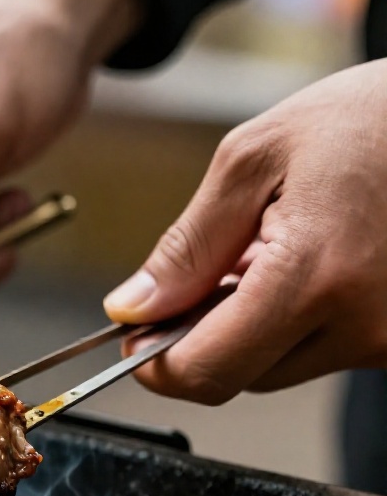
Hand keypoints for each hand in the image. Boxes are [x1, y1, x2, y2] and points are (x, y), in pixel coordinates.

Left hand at [108, 60, 386, 402]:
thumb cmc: (369, 119)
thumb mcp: (253, 159)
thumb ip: (187, 246)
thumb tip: (132, 310)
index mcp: (316, 277)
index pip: (207, 371)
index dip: (157, 364)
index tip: (136, 337)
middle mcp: (365, 324)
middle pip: (241, 376)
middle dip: (205, 337)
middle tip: (204, 276)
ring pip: (283, 366)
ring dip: (255, 327)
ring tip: (270, 252)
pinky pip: (328, 349)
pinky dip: (301, 319)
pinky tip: (312, 263)